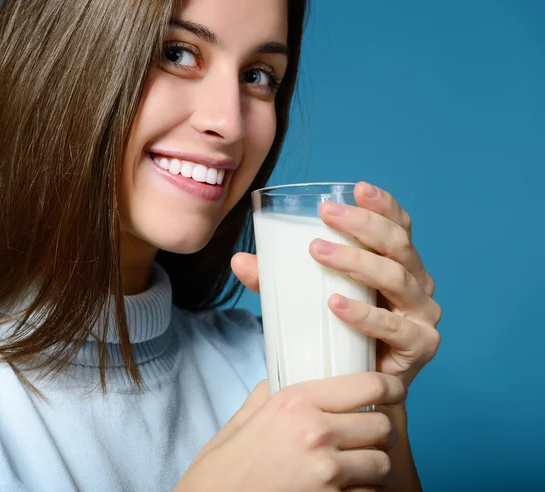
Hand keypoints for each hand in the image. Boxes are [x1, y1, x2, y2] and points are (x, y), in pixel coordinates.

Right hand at [175, 372, 407, 491]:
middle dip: (382, 430)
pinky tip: (345, 487)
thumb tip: (289, 375)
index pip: (369, 385)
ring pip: (382, 464)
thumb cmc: (224, 466)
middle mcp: (317, 433)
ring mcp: (327, 473)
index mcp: (297, 402)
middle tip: (371, 433)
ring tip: (359, 463)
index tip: (395, 389)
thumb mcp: (245, 417)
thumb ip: (272, 393)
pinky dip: (363, 490)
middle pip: (383, 426)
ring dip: (375, 464)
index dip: (391, 386)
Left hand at [232, 182, 440, 386]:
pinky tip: (336, 305)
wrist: (356, 384)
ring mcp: (422, 314)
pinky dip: (364, 314)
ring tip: (319, 252)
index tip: (357, 188)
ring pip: (395, 277)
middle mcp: (416, 283)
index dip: (382, 204)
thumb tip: (239, 260)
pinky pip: (393, 326)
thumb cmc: (338, 332)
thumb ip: (275, 279)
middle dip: (362, 224)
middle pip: (398, 244)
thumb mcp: (306, 297)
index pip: (398, 225)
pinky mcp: (420, 345)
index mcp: (397, 263)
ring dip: (356, 261)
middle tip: (327, 213)